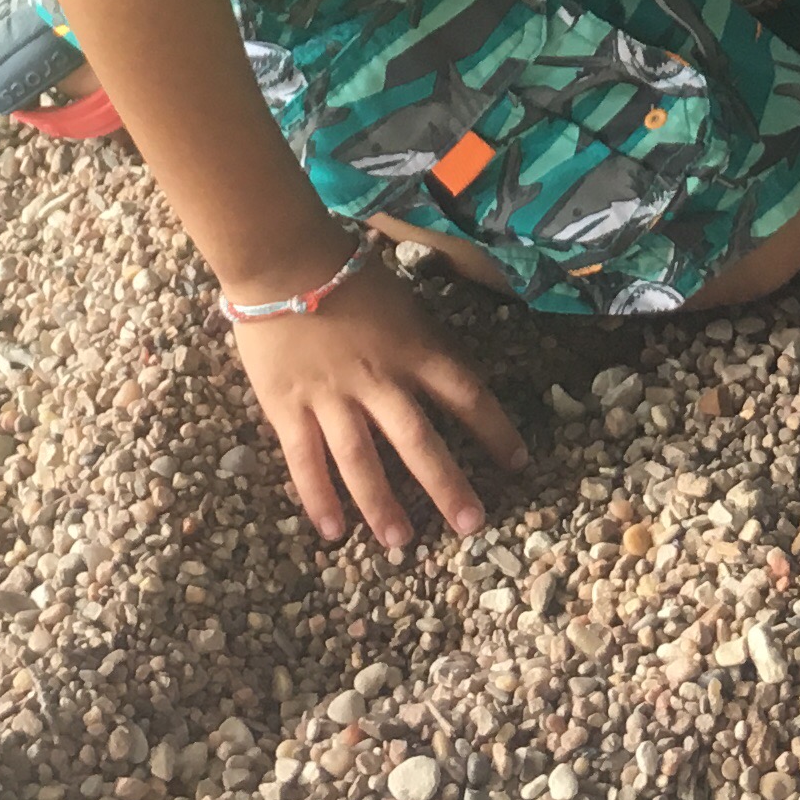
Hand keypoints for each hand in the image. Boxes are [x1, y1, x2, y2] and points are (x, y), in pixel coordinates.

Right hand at [225, 251, 526, 553]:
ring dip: (383, 505)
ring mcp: (332, 397)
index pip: (465, 393)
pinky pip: (305, 460)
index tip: (518, 463)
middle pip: (418, 441)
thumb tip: (448, 376)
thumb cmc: (346, 270)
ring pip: (362, 461)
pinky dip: (319, 498)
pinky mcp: (288, 407)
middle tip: (472, 525)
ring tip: (401, 542)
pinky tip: (333, 531)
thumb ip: (422, 341)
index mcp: (412, 349)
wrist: (281, 257)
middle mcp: (378, 379)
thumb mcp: (402, 301)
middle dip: (447, 486)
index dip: (495, 429)